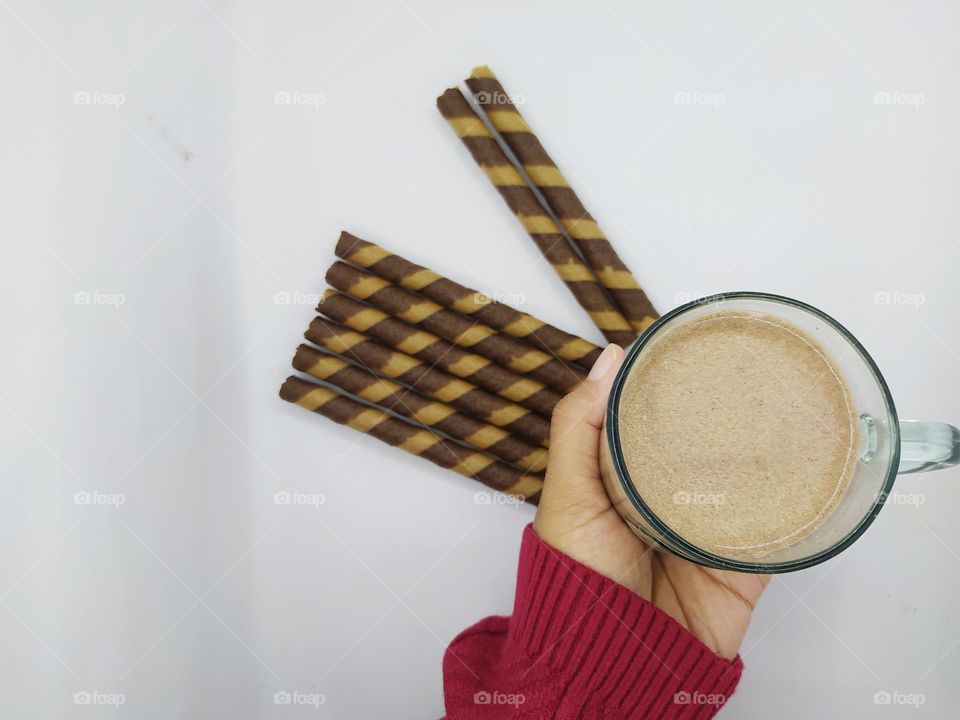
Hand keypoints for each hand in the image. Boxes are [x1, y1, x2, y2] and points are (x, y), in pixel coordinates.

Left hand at [533, 344, 769, 659]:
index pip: (652, 417)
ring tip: (792, 399)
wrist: (617, 662)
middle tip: (753, 362)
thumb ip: (579, 429)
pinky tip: (814, 461)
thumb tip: (609, 360)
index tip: (691, 338)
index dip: (668, 381)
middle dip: (726, 408)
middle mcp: (669, 494)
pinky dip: (797, 499)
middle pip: (705, 442)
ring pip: (747, 476)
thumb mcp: (566, 496)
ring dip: (768, 447)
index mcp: (625, 476)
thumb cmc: (579, 579)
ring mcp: (711, 526)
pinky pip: (779, 524)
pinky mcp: (746, 559)